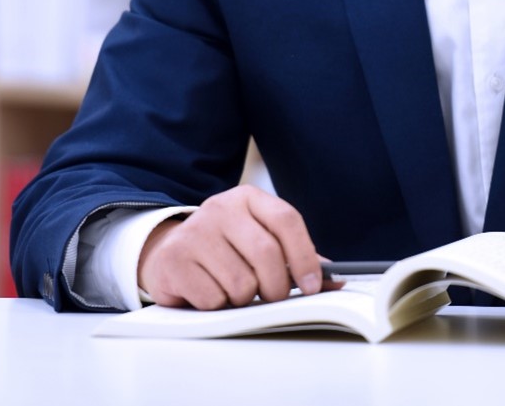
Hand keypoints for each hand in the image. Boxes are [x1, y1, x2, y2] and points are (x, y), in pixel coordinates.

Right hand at [137, 185, 337, 309]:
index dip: (304, 256)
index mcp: (248, 198)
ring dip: (243, 298)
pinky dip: (218, 305)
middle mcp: (220, 208)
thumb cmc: (225, 249)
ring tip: (233, 289)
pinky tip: (209, 291)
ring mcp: (194, 232)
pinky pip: (213, 298)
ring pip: (240, 283)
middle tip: (273, 297)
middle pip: (266, 254)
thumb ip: (296, 256)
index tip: (313, 285)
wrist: (169, 252)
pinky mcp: (174, 260)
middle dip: (276, 286)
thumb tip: (335, 278)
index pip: (286, 220)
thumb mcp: (259, 239)